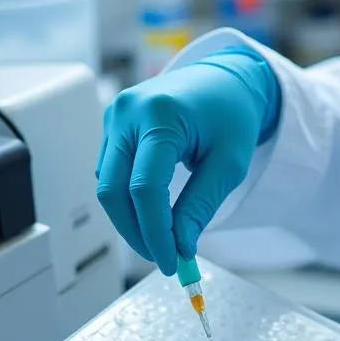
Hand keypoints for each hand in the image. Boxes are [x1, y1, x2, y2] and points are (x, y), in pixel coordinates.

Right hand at [96, 47, 280, 275]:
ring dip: (130, 219)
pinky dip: (128, 198)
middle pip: (113, 190)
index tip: (171, 261)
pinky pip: (110, 172)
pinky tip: (152, 213)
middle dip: (136, 232)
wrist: (226, 79)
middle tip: (162, 258)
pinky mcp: (113, 125)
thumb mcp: (229, 163)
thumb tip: (180, 245)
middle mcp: (128, 113)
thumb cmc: (232, 114)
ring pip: (107, 185)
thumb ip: (200, 205)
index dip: (155, 231)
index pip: (145, 188)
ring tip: (162, 239)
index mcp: (161, 115)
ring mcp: (115, 116)